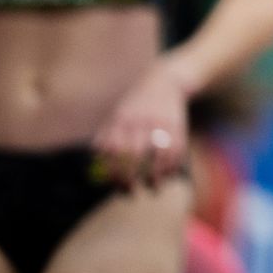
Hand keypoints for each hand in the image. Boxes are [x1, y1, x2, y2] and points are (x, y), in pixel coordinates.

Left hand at [92, 63, 188, 188]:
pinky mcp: (178, 126)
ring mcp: (161, 124)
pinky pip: (175, 151)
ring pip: (157, 156)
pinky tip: (167, 175)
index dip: (111, 172)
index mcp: (121, 120)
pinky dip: (171, 167)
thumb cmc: (134, 105)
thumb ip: (105, 138)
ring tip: (152, 187)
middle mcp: (140, 122)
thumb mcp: (116, 115)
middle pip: (132, 156)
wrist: (164, 81)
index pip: (111, 151)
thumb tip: (94, 168)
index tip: (113, 184)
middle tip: (130, 191)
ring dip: (155, 176)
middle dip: (130, 178)